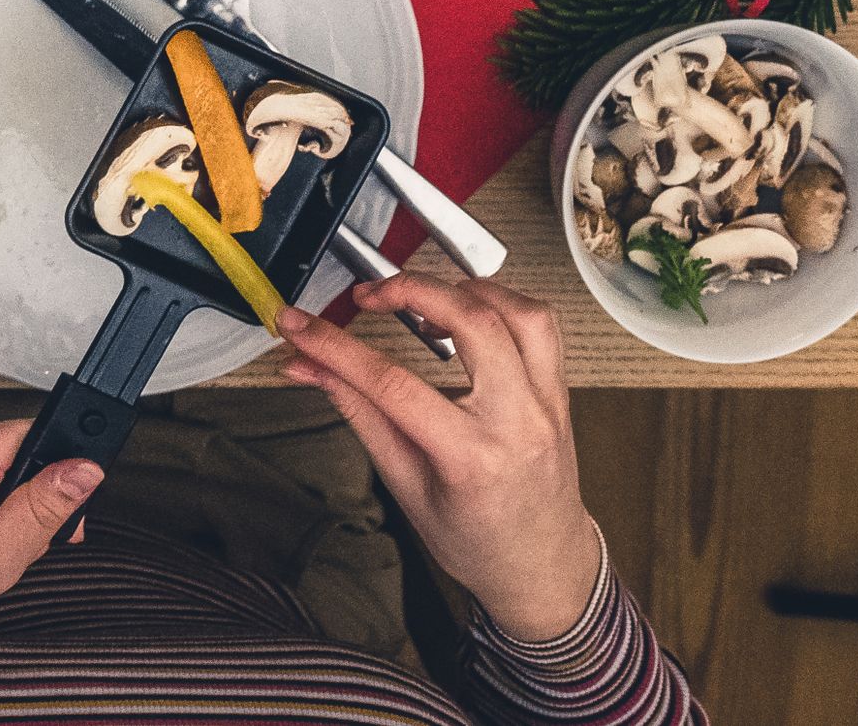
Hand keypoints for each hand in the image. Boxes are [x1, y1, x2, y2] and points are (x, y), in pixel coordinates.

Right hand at [279, 277, 607, 642]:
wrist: (543, 568)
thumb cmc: (476, 540)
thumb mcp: (405, 485)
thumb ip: (358, 414)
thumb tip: (307, 367)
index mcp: (473, 458)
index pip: (392, 383)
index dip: (334, 346)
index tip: (297, 324)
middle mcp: (521, 423)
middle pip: (473, 323)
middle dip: (410, 291)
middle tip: (367, 296)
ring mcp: (549, 405)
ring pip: (521, 314)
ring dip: (466, 290)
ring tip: (425, 297)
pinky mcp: (560, 395)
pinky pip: (542, 329)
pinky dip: (503, 305)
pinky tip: (468, 313)